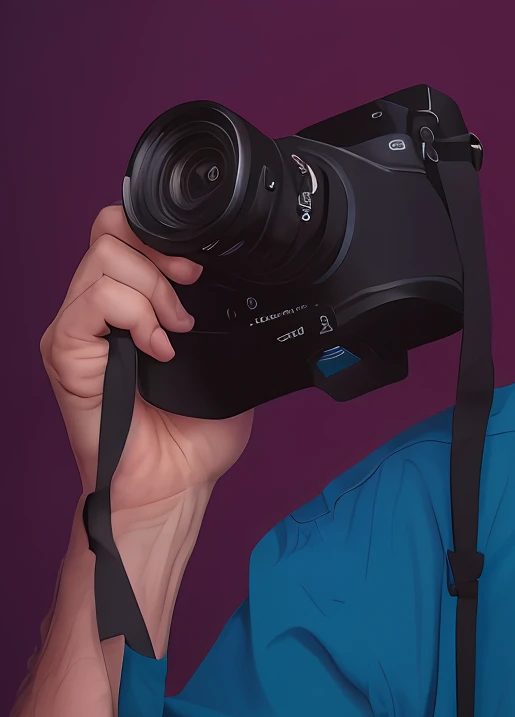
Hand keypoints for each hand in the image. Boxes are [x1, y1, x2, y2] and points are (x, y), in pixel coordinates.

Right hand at [40, 206, 252, 524]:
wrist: (174, 483)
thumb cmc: (194, 434)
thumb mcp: (223, 358)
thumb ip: (221, 314)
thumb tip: (247, 283)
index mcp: (128, 305)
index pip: (123, 234)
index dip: (161, 235)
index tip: (199, 266)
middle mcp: (96, 310)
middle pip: (108, 233)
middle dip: (159, 252)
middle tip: (191, 287)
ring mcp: (77, 329)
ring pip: (103, 260)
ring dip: (153, 289)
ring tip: (177, 331)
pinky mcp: (64, 352)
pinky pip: (93, 301)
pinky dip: (135, 315)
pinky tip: (158, 348)